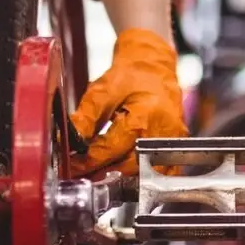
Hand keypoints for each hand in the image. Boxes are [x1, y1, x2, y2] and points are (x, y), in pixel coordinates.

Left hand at [70, 27, 185, 173]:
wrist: (155, 69)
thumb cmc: (132, 76)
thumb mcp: (103, 90)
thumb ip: (87, 116)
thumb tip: (70, 141)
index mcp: (143, 117)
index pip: (110, 150)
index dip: (87, 162)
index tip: (71, 167)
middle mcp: (161, 134)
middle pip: (127, 167)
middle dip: (100, 172)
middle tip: (80, 172)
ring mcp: (171, 143)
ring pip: (141, 174)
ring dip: (117, 175)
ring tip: (95, 171)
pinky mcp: (174, 148)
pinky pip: (156, 172)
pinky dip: (137, 175)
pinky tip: (119, 169)